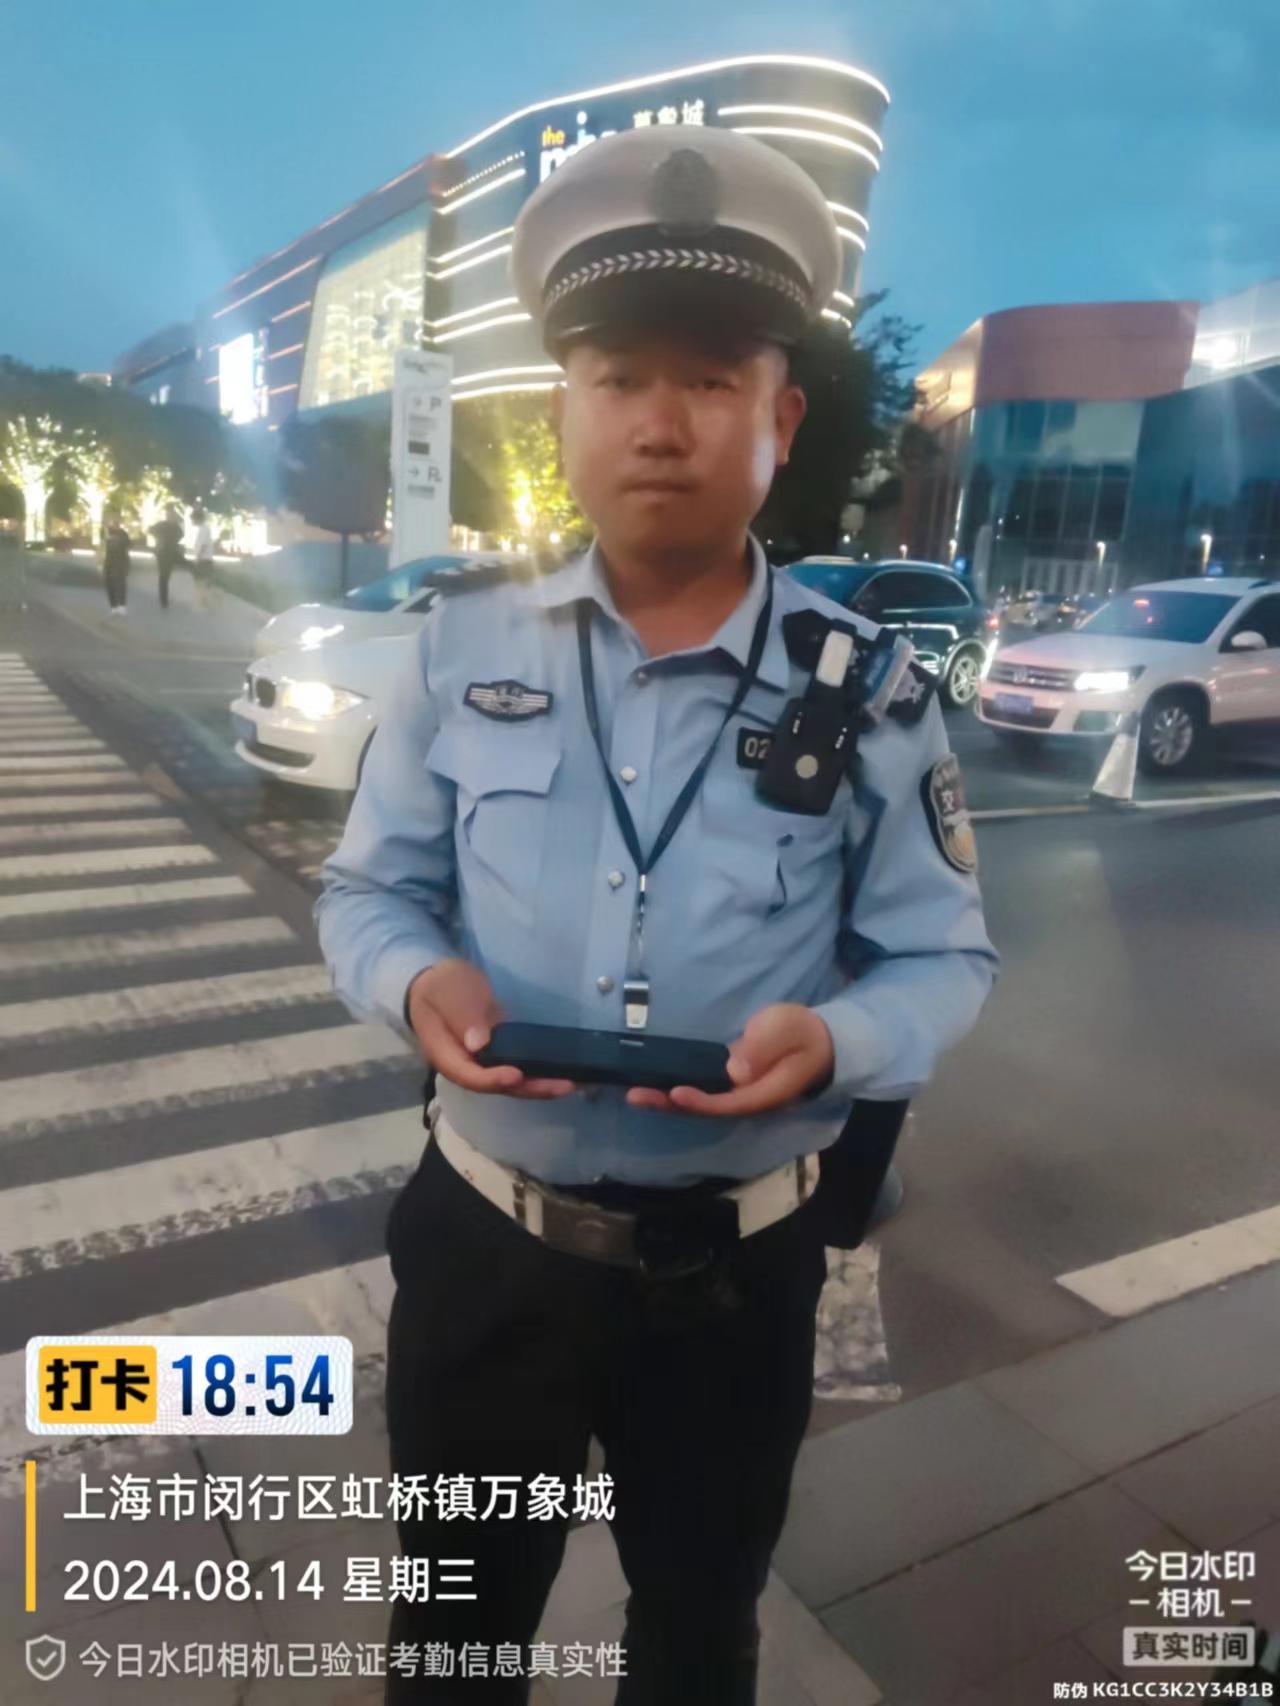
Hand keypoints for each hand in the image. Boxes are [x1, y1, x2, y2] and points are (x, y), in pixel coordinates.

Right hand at [406, 960, 575, 1099]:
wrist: (436, 984)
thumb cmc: (440, 985)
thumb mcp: (448, 991)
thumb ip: (462, 1015)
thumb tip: (478, 1044)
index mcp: (445, 1054)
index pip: (469, 1075)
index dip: (492, 1079)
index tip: (516, 1075)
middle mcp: (465, 1066)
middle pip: (496, 1086)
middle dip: (529, 1088)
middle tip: (563, 1086)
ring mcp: (481, 1063)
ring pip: (510, 1082)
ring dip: (539, 1085)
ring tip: (571, 1084)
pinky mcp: (496, 1055)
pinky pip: (517, 1068)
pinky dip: (538, 1073)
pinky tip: (562, 1073)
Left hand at [625, 1003, 834, 1117]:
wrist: (819, 1042)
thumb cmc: (802, 1033)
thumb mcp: (786, 1029)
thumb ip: (763, 1047)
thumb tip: (735, 1071)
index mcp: (765, 1093)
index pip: (729, 1103)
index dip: (701, 1102)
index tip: (676, 1092)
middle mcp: (748, 1102)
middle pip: (707, 1111)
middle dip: (671, 1105)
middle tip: (636, 1096)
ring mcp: (738, 1096)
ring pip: (700, 1105)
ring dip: (667, 1101)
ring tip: (635, 1094)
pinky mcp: (730, 1086)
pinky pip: (701, 1094)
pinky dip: (676, 1092)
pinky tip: (653, 1085)